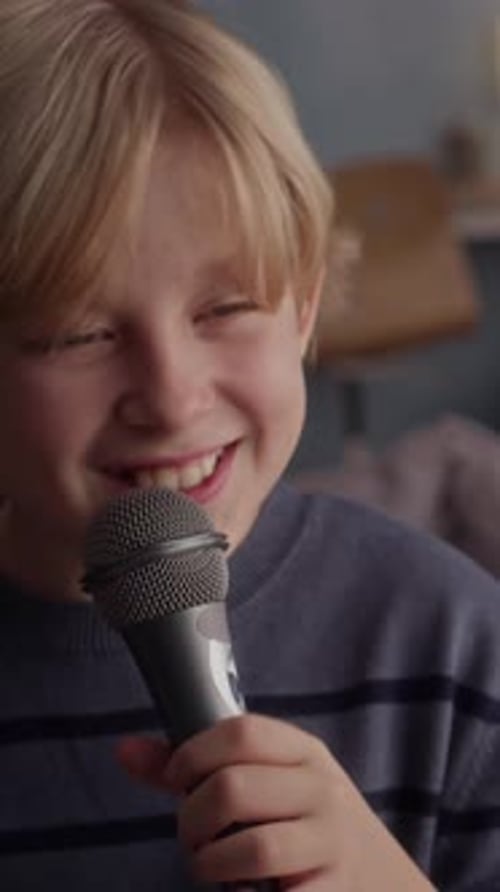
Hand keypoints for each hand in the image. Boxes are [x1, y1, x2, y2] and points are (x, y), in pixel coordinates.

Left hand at [117, 714, 434, 889]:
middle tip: (192, 838)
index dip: (193, 754)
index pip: (241, 731)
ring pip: (251, 848)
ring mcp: (331, 842)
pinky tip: (243, 891)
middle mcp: (322, 789)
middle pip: (233, 787)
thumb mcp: (269, 784)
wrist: (384, 884)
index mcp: (303, 751)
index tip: (177, 781)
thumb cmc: (305, 826)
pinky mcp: (333, 891)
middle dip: (192, 819)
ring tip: (210, 868)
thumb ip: (198, 767)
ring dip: (210, 865)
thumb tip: (123, 749)